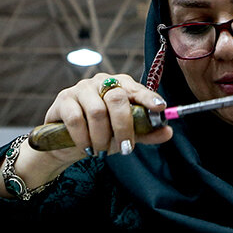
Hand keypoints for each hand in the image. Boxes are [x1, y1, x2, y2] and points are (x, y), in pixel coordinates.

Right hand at [43, 72, 172, 158]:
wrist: (66, 142)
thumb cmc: (100, 133)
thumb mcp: (124, 134)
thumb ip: (145, 132)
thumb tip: (168, 132)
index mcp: (120, 85)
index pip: (136, 88)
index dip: (148, 97)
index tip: (160, 107)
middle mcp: (101, 81)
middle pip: (117, 98)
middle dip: (123, 127)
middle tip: (125, 148)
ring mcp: (81, 89)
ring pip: (97, 111)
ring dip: (102, 137)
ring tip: (102, 151)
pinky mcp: (63, 100)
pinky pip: (76, 119)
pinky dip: (84, 138)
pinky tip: (87, 148)